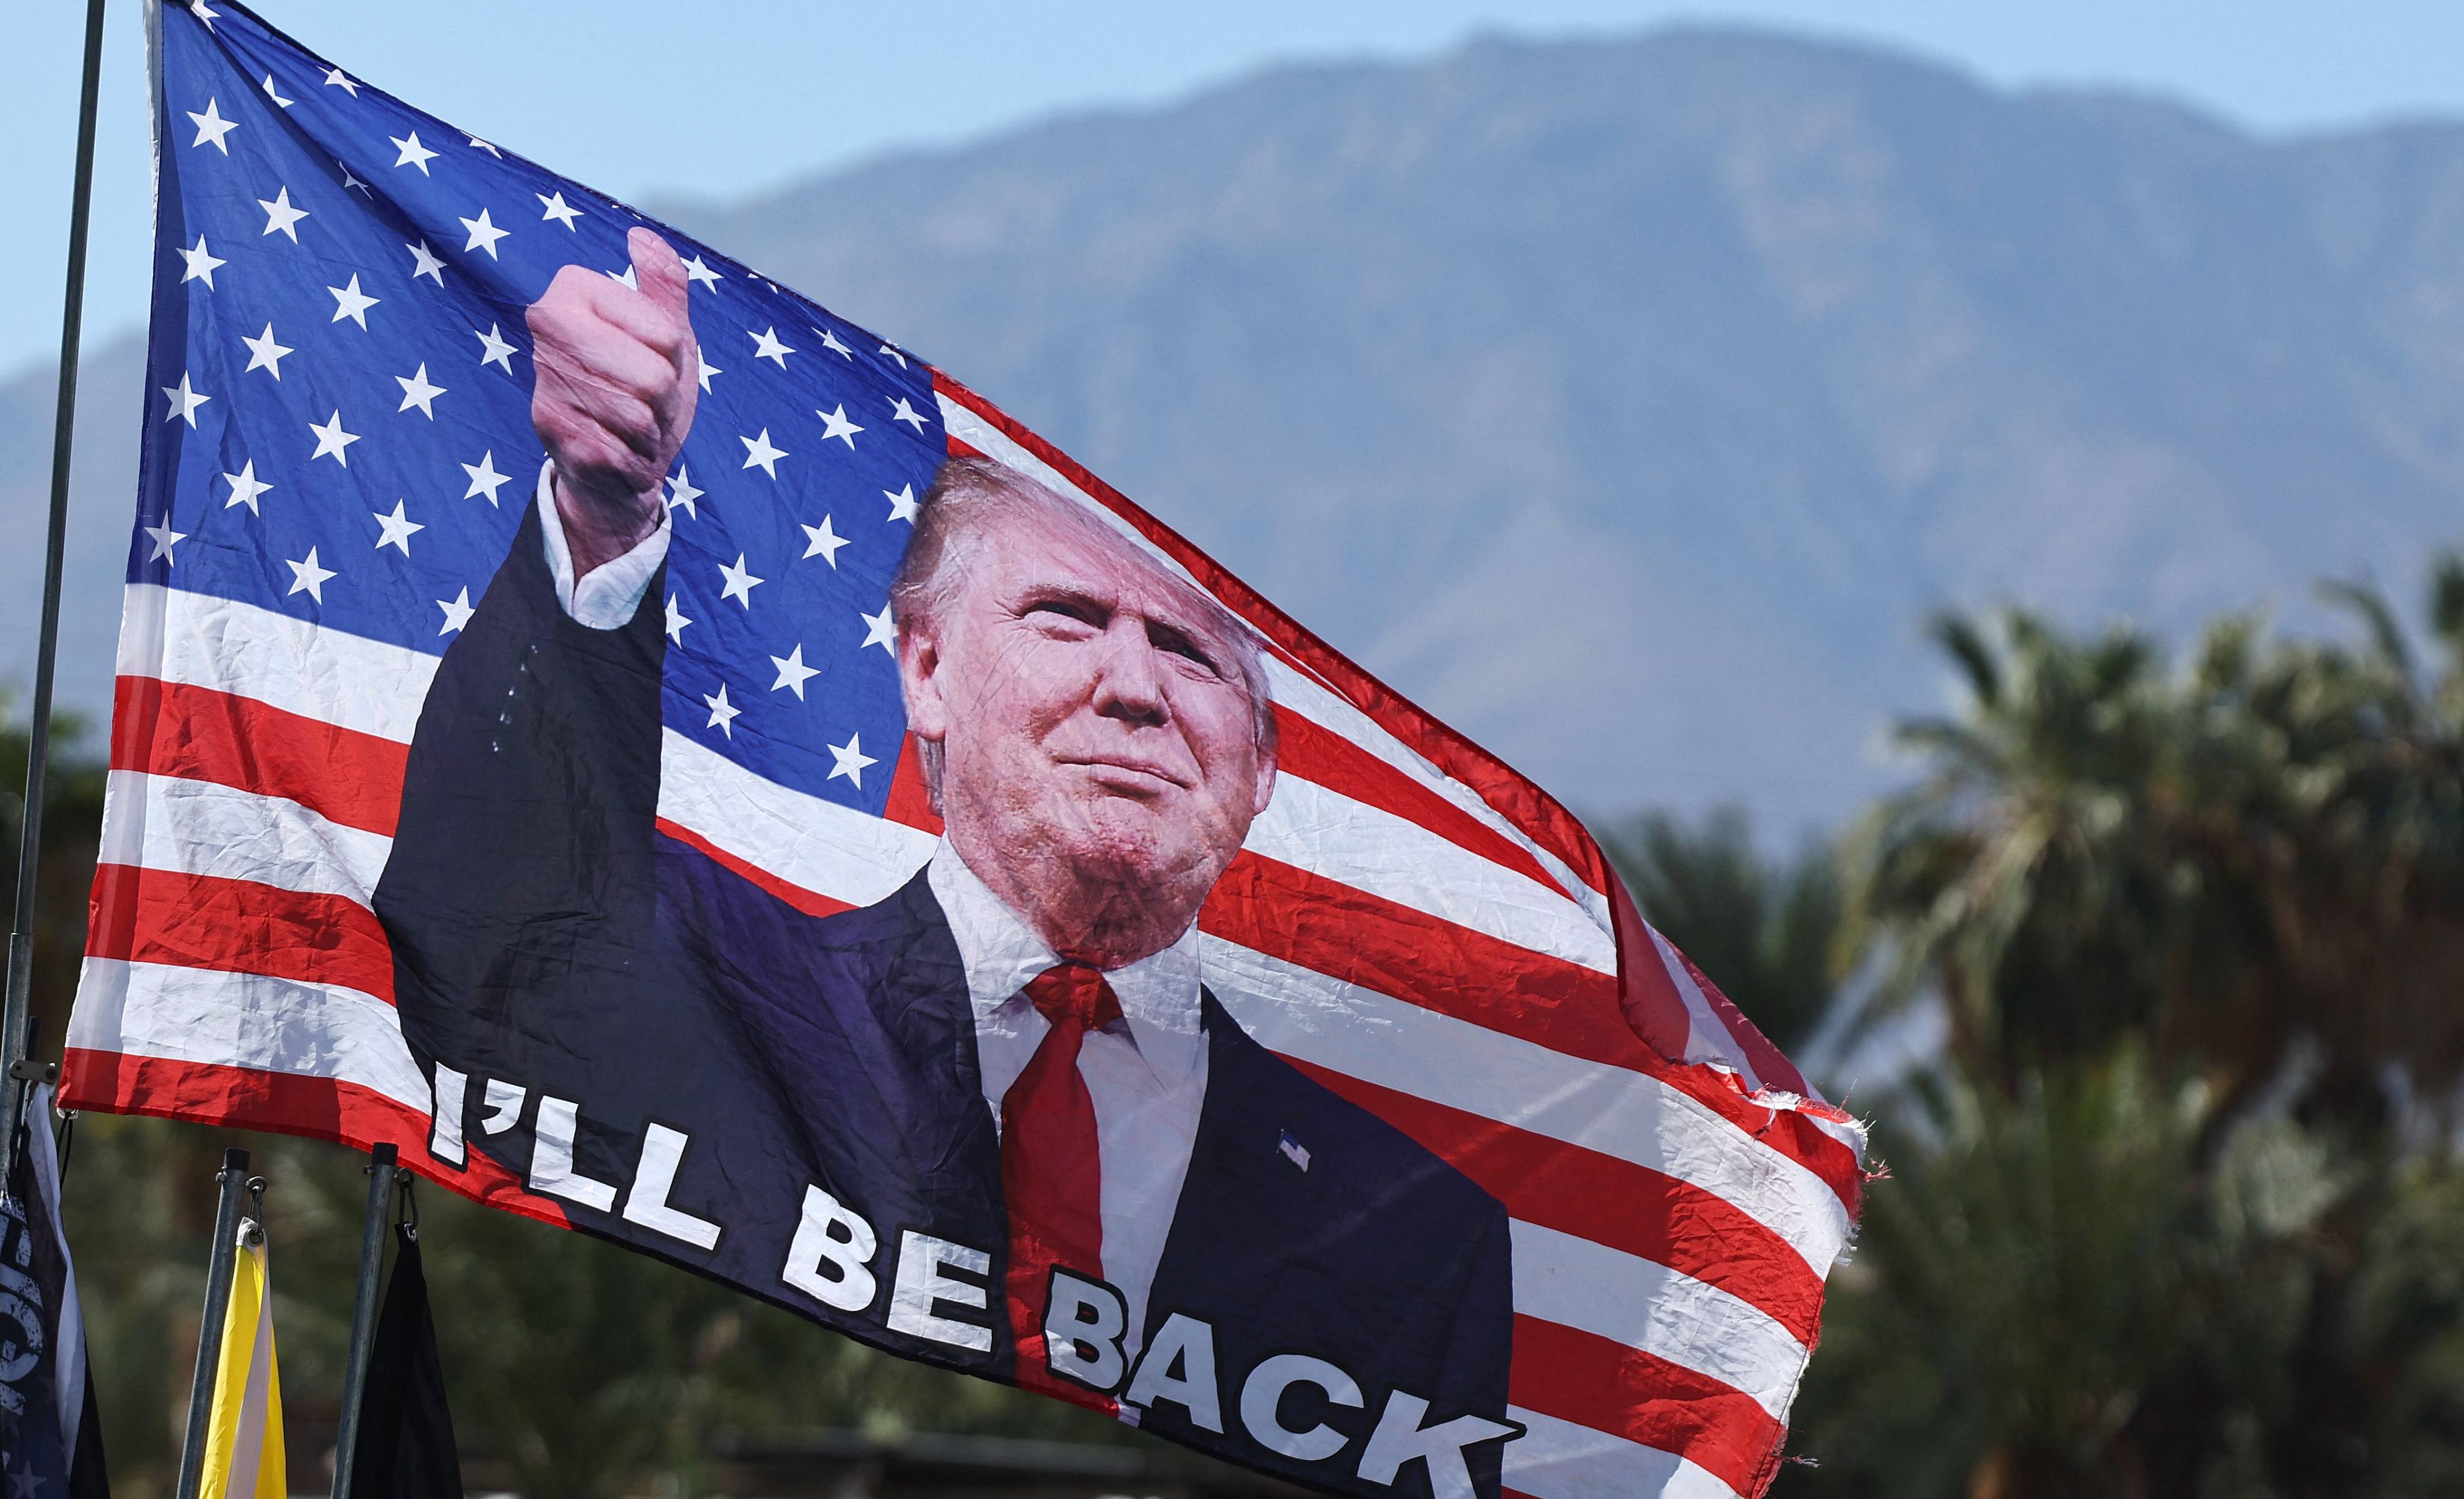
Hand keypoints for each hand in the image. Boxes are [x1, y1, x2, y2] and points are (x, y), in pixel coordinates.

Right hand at [528, 226, 698, 576]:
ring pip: (639, 417)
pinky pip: (622, 452)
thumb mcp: (666, 332)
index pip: (665, 333)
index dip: (673, 357)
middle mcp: (546, 330)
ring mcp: (544, 380)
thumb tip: (640, 235)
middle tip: (646, 401)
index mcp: (572, 291)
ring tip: (631, 427)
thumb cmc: (640, 389)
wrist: (609, 464)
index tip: (653, 360)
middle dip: (665, 400)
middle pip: (654, 377)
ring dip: (650, 432)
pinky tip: (616, 453)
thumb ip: (663, 283)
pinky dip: (633, 461)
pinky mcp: (549, 433)